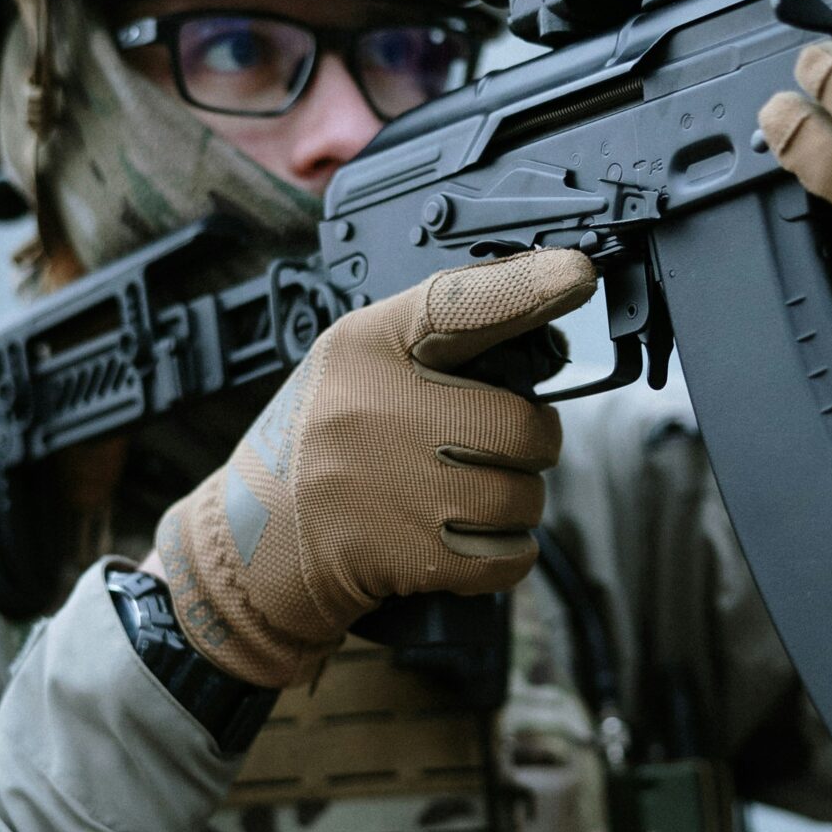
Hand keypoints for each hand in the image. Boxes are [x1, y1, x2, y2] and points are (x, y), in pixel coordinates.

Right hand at [156, 249, 595, 685]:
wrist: (254, 546)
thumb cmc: (321, 445)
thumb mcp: (352, 366)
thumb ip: (433, 342)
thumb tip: (540, 316)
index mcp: (364, 349)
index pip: (455, 305)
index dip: (524, 287)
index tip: (577, 274)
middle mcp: (379, 411)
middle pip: (521, 423)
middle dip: (526, 444)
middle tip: (490, 448)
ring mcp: (396, 487)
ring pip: (523, 495)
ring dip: (511, 503)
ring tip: (461, 496)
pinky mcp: (411, 556)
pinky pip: (510, 553)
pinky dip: (502, 552)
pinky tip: (459, 537)